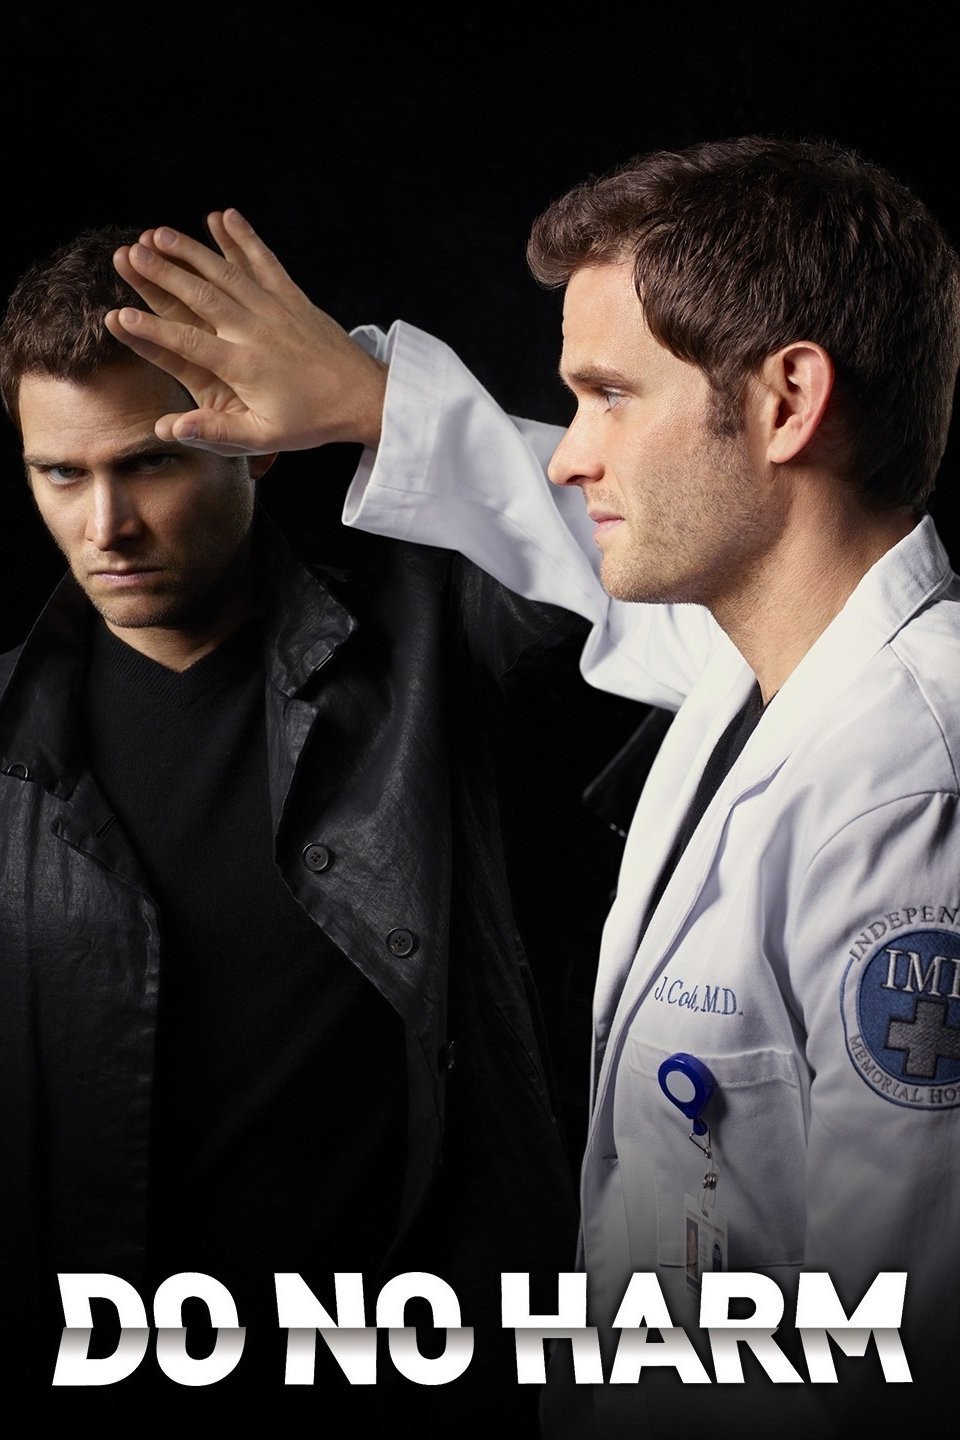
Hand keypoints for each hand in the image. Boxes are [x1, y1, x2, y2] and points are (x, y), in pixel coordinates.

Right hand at [105, 209, 387, 455]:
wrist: (364, 397)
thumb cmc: (312, 421)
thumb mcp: (265, 437)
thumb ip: (217, 432)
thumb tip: (172, 428)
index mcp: (245, 366)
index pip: (188, 344)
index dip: (151, 331)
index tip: (119, 316)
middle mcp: (256, 330)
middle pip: (201, 295)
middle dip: (162, 273)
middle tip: (128, 254)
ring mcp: (275, 309)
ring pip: (227, 272)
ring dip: (191, 249)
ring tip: (157, 232)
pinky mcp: (293, 297)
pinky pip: (265, 261)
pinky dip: (243, 238)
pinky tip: (222, 215)